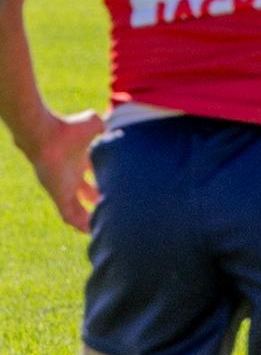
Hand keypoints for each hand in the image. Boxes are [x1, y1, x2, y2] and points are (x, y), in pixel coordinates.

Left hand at [26, 110, 104, 232]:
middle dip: (95, 200)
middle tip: (112, 207)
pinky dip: (79, 223)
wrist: (47, 136)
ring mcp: (64, 187)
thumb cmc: (69, 128)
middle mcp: (71, 175)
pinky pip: (69, 215)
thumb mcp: (94, 124)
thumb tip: (119, 126)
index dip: (102, 180)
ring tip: (103, 226)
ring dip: (88, 216)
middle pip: (83, 192)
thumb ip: (106, 126)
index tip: (115, 185)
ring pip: (76, 208)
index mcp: (79, 159)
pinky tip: (91, 230)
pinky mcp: (59, 196)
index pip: (91, 174)